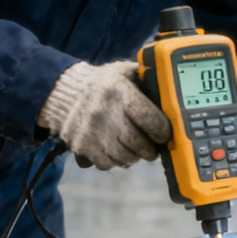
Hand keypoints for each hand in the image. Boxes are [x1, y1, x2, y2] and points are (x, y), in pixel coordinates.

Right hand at [38, 61, 171, 169]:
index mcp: (120, 91)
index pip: (150, 119)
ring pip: (124, 159)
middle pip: (138, 145)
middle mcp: (105, 113)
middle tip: (153, 146)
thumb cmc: (103, 83)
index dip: (162, 131)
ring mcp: (92, 133)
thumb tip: (172, 92)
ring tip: (135, 147)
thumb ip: (149, 80)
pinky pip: (107, 165)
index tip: (164, 133)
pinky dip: (116, 161)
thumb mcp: (125, 72)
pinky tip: (117, 150)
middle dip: (150, 149)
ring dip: (134, 156)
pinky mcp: (82, 147)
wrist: (64, 94)